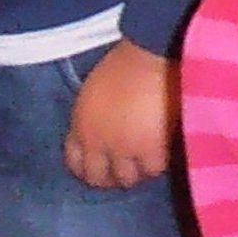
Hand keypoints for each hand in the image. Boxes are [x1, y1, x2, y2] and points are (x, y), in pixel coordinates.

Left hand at [64, 40, 174, 188]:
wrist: (149, 58)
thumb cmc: (122, 66)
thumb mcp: (92, 95)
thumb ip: (92, 120)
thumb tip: (99, 137)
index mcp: (80, 127)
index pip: (75, 162)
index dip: (86, 168)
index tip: (98, 167)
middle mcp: (99, 144)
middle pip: (99, 177)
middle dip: (110, 176)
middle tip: (124, 170)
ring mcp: (126, 150)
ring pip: (129, 178)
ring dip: (136, 173)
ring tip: (146, 164)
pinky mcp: (153, 150)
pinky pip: (154, 168)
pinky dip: (157, 164)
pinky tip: (163, 155)